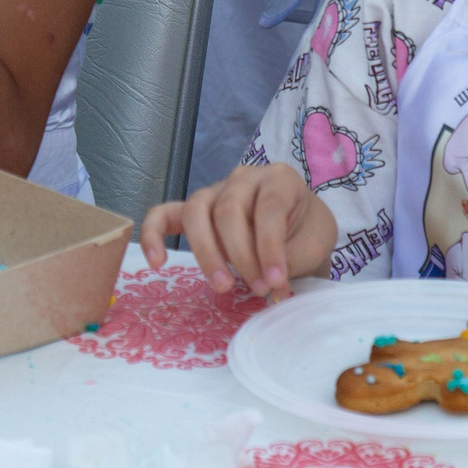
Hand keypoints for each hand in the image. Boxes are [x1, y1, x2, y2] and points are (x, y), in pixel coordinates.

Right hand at [138, 160, 336, 301]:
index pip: (268, 208)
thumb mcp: (313, 244)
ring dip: (207, 254)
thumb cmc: (306, 234)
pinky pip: (164, 215)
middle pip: (228, 211)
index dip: (270, 247)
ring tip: (223, 286)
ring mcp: (215, 191)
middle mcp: (244, 178)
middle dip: (241, 256)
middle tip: (257, 289)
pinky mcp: (194, 211)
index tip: (276, 282)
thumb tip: (268, 285)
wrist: (301, 231)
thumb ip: (290, 259)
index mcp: (279, 179)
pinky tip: (156, 262)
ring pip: (196, 212)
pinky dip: (154, 235)